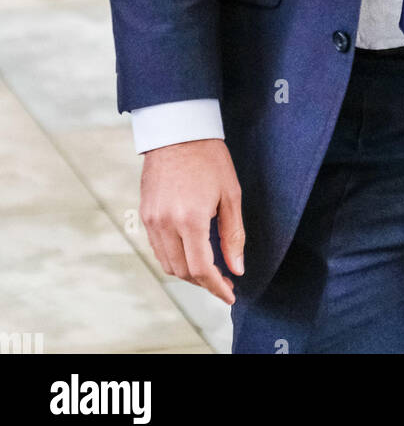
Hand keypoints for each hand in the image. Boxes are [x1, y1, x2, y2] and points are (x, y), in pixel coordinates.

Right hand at [140, 138, 243, 304]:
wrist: (177, 130)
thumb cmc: (209, 158)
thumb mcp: (230, 194)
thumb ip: (233, 235)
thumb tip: (237, 269)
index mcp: (191, 219)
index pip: (202, 269)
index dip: (217, 288)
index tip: (230, 295)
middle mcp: (166, 223)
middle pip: (183, 272)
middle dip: (205, 282)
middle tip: (224, 280)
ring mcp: (152, 220)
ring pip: (167, 263)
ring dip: (188, 273)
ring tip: (209, 268)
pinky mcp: (144, 214)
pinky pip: (158, 248)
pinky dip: (174, 257)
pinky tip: (190, 251)